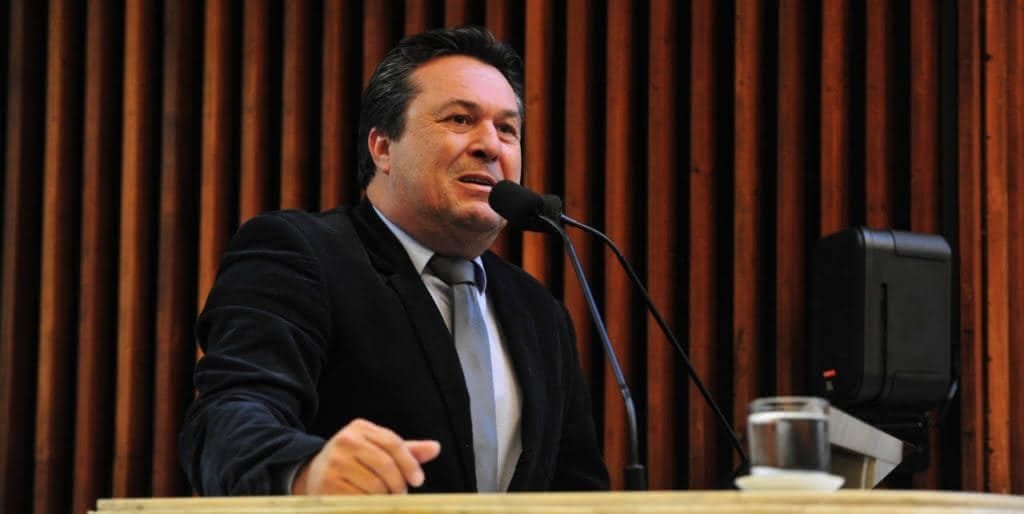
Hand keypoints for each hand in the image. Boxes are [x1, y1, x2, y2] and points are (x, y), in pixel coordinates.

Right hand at [291, 418, 441, 494]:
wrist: (312, 473)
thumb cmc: (353, 460)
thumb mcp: (377, 449)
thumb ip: (406, 450)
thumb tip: (436, 448)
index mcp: (360, 428)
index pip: (393, 443)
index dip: (409, 463)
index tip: (418, 480)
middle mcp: (346, 441)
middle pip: (386, 464)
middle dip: (398, 484)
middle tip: (401, 494)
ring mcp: (335, 462)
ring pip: (375, 485)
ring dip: (384, 496)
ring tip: (381, 497)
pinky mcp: (329, 484)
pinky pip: (361, 498)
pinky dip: (369, 504)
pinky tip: (366, 501)